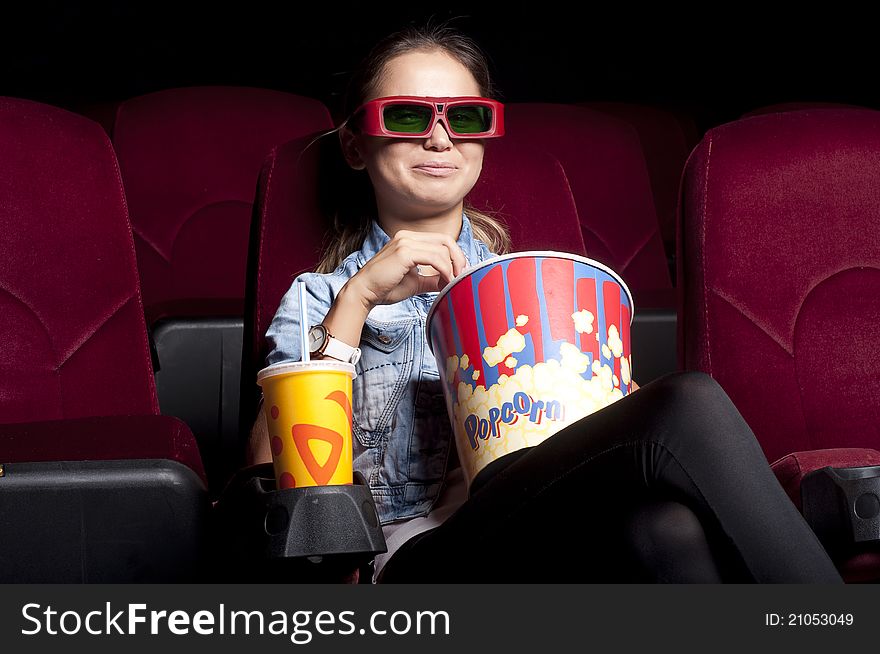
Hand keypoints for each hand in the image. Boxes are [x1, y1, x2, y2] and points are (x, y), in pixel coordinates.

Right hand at [345, 230, 467, 309]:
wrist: (364, 292)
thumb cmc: (385, 288)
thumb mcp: (415, 282)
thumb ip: (432, 279)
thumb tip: (450, 282)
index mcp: (409, 239)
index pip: (441, 241)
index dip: (455, 256)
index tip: (460, 273)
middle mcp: (407, 236)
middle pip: (445, 240)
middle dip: (459, 258)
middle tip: (463, 276)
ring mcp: (405, 242)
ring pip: (442, 249)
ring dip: (453, 266)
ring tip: (454, 282)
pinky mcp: (404, 252)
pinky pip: (434, 258)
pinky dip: (445, 269)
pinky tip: (447, 280)